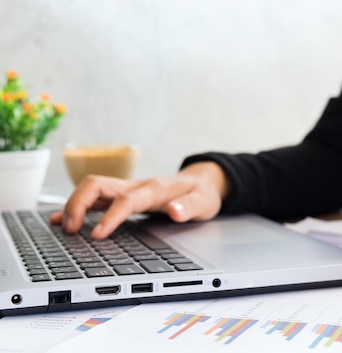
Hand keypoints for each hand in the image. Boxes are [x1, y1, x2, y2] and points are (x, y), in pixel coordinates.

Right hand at [50, 162, 229, 239]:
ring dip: (73, 205)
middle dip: (78, 204)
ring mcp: (127, 190)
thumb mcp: (204, 202)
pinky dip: (77, 208)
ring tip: (63, 228)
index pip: (126, 200)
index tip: (96, 235)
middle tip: (70, 230)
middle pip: (98, 185)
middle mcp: (136, 186)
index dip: (110, 217)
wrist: (202, 182)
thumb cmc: (201, 193)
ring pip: (92, 189)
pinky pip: (95, 198)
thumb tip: (176, 211)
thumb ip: (190, 207)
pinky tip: (61, 221)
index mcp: (154, 189)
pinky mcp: (123, 196)